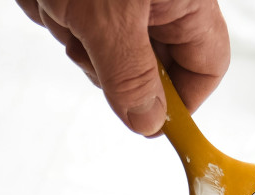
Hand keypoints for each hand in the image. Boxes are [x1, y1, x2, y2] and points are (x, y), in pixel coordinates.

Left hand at [16, 0, 228, 134]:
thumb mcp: (108, 18)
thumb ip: (130, 76)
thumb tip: (149, 123)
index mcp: (185, 0)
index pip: (205, 67)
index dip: (180, 101)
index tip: (148, 121)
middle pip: (146, 63)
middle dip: (104, 58)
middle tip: (84, 38)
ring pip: (96, 44)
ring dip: (68, 28)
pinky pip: (67, 19)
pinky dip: (49, 8)